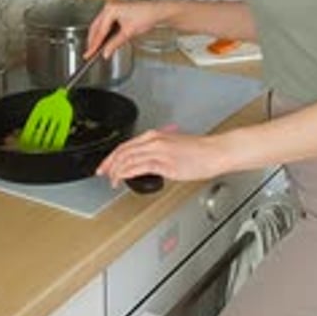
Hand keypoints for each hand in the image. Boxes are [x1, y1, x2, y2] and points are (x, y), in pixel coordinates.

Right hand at [85, 0, 174, 58]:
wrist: (158, 11)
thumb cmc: (147, 16)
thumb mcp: (128, 33)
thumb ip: (114, 44)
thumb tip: (106, 52)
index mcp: (111, 9)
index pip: (100, 31)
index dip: (94, 45)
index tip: (89, 53)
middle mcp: (110, 6)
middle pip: (96, 26)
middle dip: (93, 40)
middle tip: (89, 52)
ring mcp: (113, 6)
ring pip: (100, 24)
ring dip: (98, 36)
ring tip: (95, 48)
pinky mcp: (117, 9)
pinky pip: (106, 22)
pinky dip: (104, 32)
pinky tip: (104, 40)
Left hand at [96, 124, 230, 187]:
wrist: (215, 152)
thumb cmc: (200, 151)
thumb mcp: (174, 146)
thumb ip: (158, 151)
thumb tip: (147, 162)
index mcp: (155, 135)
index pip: (126, 144)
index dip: (112, 156)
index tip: (106, 164)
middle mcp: (154, 140)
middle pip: (122, 151)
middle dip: (109, 163)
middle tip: (102, 173)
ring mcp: (158, 151)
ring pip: (127, 159)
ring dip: (116, 170)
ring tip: (112, 180)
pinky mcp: (163, 162)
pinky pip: (137, 167)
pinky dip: (126, 173)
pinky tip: (123, 179)